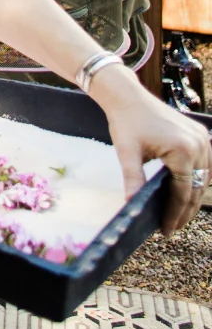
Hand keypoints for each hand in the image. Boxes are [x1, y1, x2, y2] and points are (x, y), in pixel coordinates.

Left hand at [93, 64, 211, 235]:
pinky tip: (182, 193)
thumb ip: (133, 180)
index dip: (174, 214)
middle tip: (171, 229)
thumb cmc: (126, 123)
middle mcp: (199, 145)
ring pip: (202, 179)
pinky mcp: (201, 135)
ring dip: (191, 197)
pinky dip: (194, 180)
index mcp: (183, 151)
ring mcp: (203, 139)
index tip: (165, 231)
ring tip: (176, 215)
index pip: (182, 193)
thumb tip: (130, 206)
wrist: (128, 97)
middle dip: (183, 211)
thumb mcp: (126, 153)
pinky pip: (203, 165)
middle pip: (195, 188)